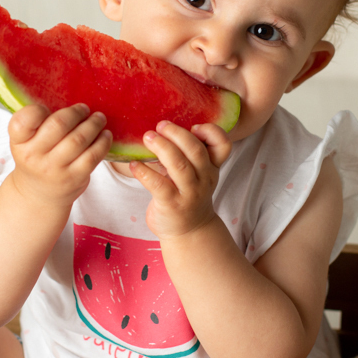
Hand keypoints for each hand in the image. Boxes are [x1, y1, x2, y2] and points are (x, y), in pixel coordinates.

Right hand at [7, 104, 110, 207]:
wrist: (39, 194)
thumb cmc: (36, 157)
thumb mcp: (26, 141)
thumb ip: (38, 122)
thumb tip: (67, 94)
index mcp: (19, 142)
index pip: (23, 120)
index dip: (37, 110)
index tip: (48, 108)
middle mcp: (33, 156)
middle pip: (58, 125)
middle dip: (75, 113)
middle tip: (84, 109)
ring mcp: (54, 169)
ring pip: (78, 140)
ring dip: (93, 125)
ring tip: (99, 118)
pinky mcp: (74, 178)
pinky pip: (92, 156)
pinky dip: (102, 142)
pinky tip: (105, 135)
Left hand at [131, 121, 232, 239]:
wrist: (189, 232)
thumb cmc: (188, 195)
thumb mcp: (198, 175)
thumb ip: (191, 154)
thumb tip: (166, 126)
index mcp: (212, 168)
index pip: (223, 146)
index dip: (211, 132)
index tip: (193, 126)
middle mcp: (204, 179)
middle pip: (196, 151)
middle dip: (177, 134)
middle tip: (159, 125)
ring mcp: (189, 193)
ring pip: (179, 165)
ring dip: (162, 147)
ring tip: (147, 137)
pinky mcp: (172, 205)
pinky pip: (158, 185)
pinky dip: (144, 172)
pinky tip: (134, 165)